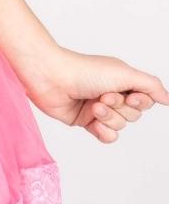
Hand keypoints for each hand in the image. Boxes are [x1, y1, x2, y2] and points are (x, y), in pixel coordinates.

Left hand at [22, 45, 167, 142]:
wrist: (50, 78)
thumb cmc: (84, 70)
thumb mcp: (124, 73)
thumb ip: (150, 85)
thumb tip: (168, 99)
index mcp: (121, 81)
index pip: (145, 101)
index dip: (140, 102)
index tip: (129, 95)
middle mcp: (111, 94)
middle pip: (134, 115)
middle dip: (120, 108)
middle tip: (102, 97)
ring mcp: (98, 109)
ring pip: (120, 126)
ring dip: (109, 118)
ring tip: (93, 106)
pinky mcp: (84, 121)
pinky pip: (107, 136)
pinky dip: (104, 132)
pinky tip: (94, 123)